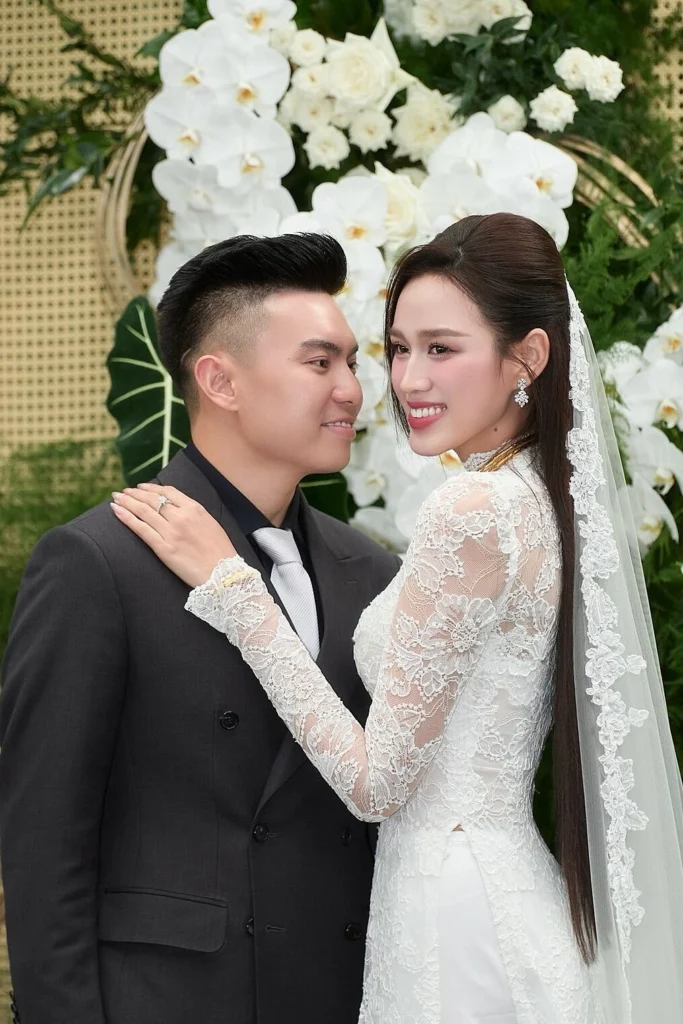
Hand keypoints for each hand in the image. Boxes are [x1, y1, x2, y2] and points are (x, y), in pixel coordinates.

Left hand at [111, 483, 236, 587]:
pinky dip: (126, 518)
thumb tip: (178, 508)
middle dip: (134, 493)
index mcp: (195, 509)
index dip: (151, 488)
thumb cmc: (220, 552)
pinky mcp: (163, 548)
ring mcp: (171, 532)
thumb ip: (194, 514)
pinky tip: (116, 511)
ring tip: (116, 498)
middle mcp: (181, 516)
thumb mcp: (211, 524)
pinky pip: (141, 529)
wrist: (223, 574)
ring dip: (127, 501)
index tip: (140, 487)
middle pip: (152, 499)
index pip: (168, 491)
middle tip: (123, 492)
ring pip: (143, 511)